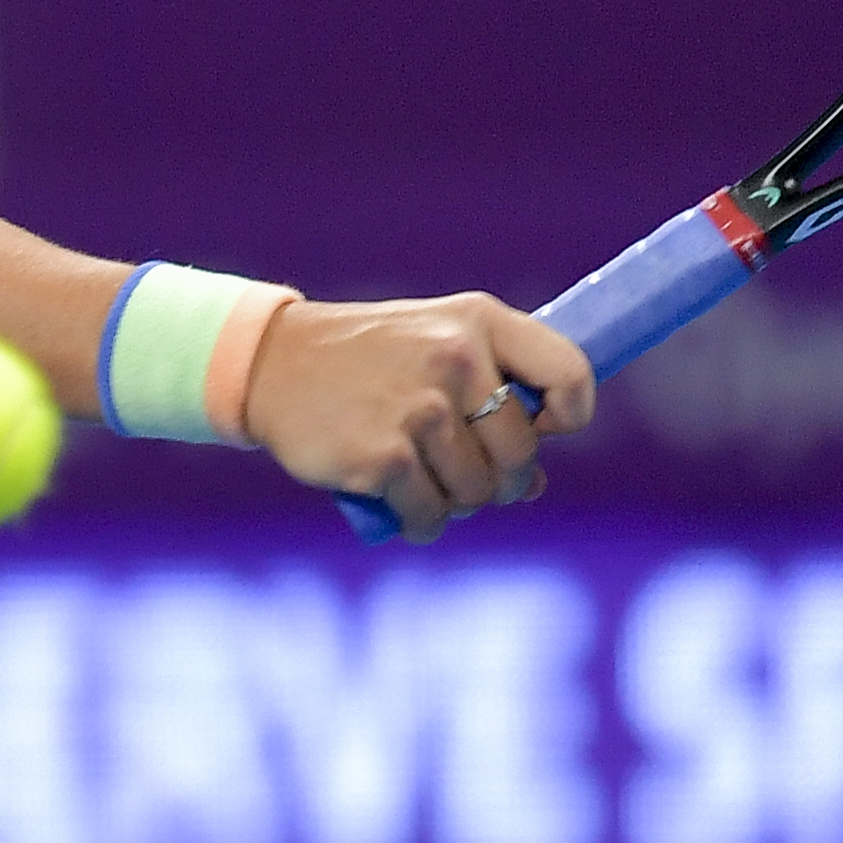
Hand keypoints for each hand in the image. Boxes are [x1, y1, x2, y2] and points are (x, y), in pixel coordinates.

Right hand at [241, 293, 596, 543]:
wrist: (273, 363)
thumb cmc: (368, 358)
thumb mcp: (435, 343)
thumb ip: (492, 395)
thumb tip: (536, 485)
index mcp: (478, 321)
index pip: (569, 373)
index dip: (566, 415)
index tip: (540, 429)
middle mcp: (456, 358)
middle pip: (521, 455)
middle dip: (500, 480)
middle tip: (464, 473)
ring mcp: (421, 410)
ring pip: (477, 494)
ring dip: (453, 501)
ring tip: (418, 477)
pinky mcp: (385, 458)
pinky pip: (431, 517)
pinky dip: (418, 521)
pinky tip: (394, 500)